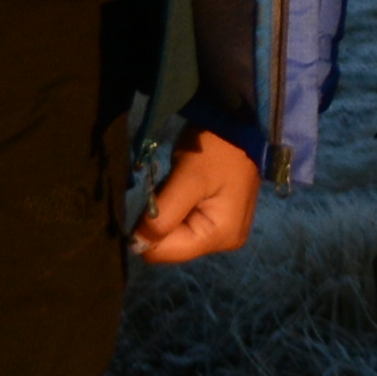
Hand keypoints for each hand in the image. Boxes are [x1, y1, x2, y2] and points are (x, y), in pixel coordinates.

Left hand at [131, 132, 260, 262]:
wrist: (239, 123)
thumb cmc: (216, 149)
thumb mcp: (187, 178)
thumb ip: (163, 215)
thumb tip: (137, 245)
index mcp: (220, 236)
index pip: (166, 252)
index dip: (147, 231)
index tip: (149, 201)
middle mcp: (224, 242)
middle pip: (172, 246)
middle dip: (160, 220)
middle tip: (168, 188)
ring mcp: (223, 231)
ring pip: (176, 235)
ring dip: (168, 212)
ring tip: (177, 185)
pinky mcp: (219, 220)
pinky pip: (186, 224)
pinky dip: (177, 207)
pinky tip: (183, 187)